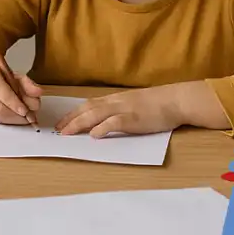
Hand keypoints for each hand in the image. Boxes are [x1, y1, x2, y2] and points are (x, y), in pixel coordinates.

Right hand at [0, 56, 43, 125]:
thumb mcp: (13, 75)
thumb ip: (27, 84)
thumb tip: (38, 92)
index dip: (13, 102)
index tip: (25, 111)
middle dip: (17, 115)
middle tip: (29, 117)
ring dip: (14, 119)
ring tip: (22, 116)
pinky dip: (7, 121)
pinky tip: (12, 115)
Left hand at [55, 84, 186, 137]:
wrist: (176, 100)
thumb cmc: (157, 103)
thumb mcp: (133, 103)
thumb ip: (118, 109)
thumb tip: (103, 120)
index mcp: (114, 99)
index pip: (87, 104)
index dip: (73, 113)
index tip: (61, 122)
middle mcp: (115, 102)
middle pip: (87, 109)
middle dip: (70, 119)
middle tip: (58, 130)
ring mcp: (124, 109)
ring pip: (96, 114)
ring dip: (79, 124)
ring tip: (67, 133)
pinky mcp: (134, 118)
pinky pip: (115, 122)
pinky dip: (102, 128)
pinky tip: (93, 135)